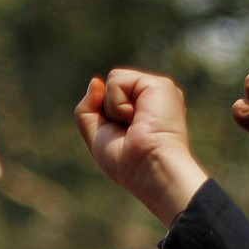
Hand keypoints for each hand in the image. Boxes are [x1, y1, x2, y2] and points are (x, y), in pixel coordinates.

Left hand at [74, 69, 209, 225]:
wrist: (149, 169)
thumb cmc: (127, 163)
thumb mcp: (97, 135)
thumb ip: (88, 108)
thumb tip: (95, 81)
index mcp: (144, 110)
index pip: (109, 98)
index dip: (105, 117)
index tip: (123, 140)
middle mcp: (153, 98)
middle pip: (110, 88)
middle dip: (108, 113)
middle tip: (128, 133)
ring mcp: (157, 90)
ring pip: (113, 80)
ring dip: (113, 109)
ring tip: (134, 124)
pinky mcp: (159, 84)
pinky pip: (116, 80)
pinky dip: (117, 104)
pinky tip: (135, 117)